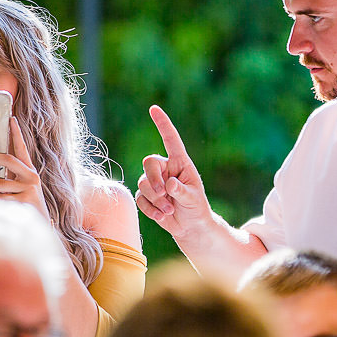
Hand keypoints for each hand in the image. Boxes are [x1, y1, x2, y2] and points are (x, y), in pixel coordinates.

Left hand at [0, 117, 51, 222]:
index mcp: (29, 170)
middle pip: (9, 161)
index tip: (11, 118)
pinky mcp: (22, 204)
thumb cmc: (25, 203)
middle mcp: (30, 177)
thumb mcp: (22, 186)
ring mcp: (27, 191)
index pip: (22, 148)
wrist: (40, 225)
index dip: (17, 133)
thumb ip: (9, 176)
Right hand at [136, 105, 212, 239]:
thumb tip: (170, 184)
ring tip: (170, 210)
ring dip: (156, 199)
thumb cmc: (196, 208)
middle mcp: (166, 169)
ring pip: (143, 184)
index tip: (154, 109)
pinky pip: (140, 199)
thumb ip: (182, 191)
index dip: (163, 124)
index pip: (171, 140)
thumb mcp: (194, 199)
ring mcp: (154, 182)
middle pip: (149, 163)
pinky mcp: (146, 196)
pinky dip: (150, 209)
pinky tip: (163, 217)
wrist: (190, 227)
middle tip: (164, 194)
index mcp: (180, 163)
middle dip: (154, 180)